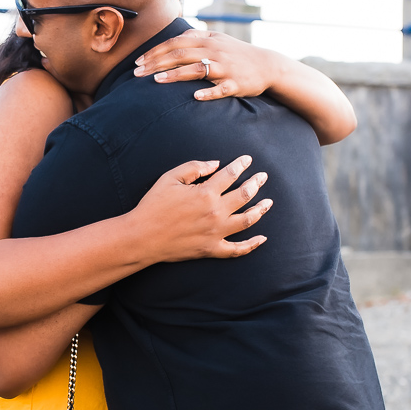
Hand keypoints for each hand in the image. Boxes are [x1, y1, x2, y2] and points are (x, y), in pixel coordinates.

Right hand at [131, 156, 270, 261]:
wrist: (142, 237)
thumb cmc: (153, 205)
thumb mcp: (169, 178)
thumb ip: (194, 168)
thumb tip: (216, 164)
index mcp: (205, 193)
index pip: (231, 174)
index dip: (241, 165)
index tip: (248, 160)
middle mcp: (215, 212)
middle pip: (244, 195)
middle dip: (256, 183)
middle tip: (263, 177)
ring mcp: (216, 233)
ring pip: (247, 220)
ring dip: (260, 210)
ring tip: (268, 202)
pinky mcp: (211, 249)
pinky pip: (237, 249)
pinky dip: (252, 245)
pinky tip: (262, 238)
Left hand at [133, 29, 278, 100]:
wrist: (267, 65)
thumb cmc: (236, 53)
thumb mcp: (217, 39)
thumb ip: (196, 37)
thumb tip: (174, 36)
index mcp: (207, 40)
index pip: (175, 43)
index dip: (155, 52)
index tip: (138, 62)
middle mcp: (214, 51)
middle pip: (180, 55)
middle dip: (156, 63)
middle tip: (137, 74)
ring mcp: (225, 67)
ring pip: (196, 70)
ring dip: (175, 75)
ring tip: (156, 81)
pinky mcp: (235, 83)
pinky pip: (220, 88)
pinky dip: (208, 92)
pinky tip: (194, 96)